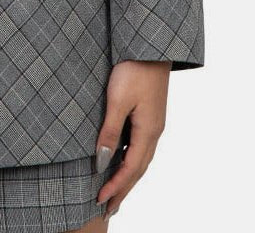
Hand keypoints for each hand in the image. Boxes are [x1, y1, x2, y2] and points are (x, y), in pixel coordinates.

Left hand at [94, 59, 171, 217]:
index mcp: (148, 131)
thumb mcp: (118, 100)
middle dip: (123, 190)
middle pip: (138, 168)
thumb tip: (102, 161)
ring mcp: (152, 123)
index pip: (131, 168)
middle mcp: (153, 131)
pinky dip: (129, 159)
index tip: (100, 201)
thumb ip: (110, 131)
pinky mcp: (148, 114)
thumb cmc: (134, 69)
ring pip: (139, 158)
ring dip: (127, 177)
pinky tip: (120, 161)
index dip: (116, 186)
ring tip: (114, 192)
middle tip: (109, 209)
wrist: (150, 45)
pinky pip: (138, 145)